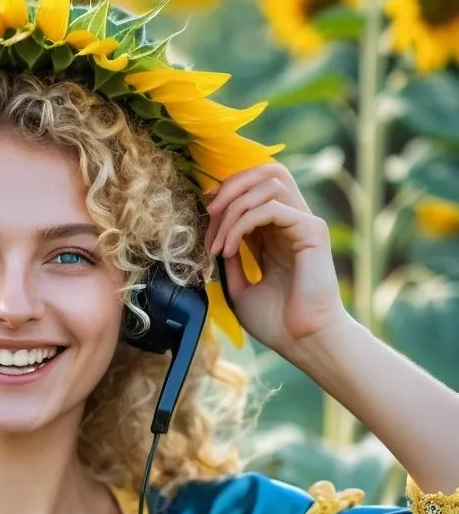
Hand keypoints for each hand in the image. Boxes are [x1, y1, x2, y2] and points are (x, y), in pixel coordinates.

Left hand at [203, 164, 350, 354]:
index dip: (223, 197)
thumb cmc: (276, 322)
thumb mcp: (238, 287)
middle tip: (207, 214)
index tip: (201, 225)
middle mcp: (291, 222)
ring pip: (268, 182)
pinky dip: (242, 224)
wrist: (302, 342)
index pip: (252, 189)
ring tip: (216, 244)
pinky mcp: (312, 231)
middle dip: (229, 187)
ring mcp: (304, 223)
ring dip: (232, 208)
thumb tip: (212, 237)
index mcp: (275, 232)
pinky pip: (271, 207)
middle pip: (264, 171)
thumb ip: (228, 259)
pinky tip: (229, 250)